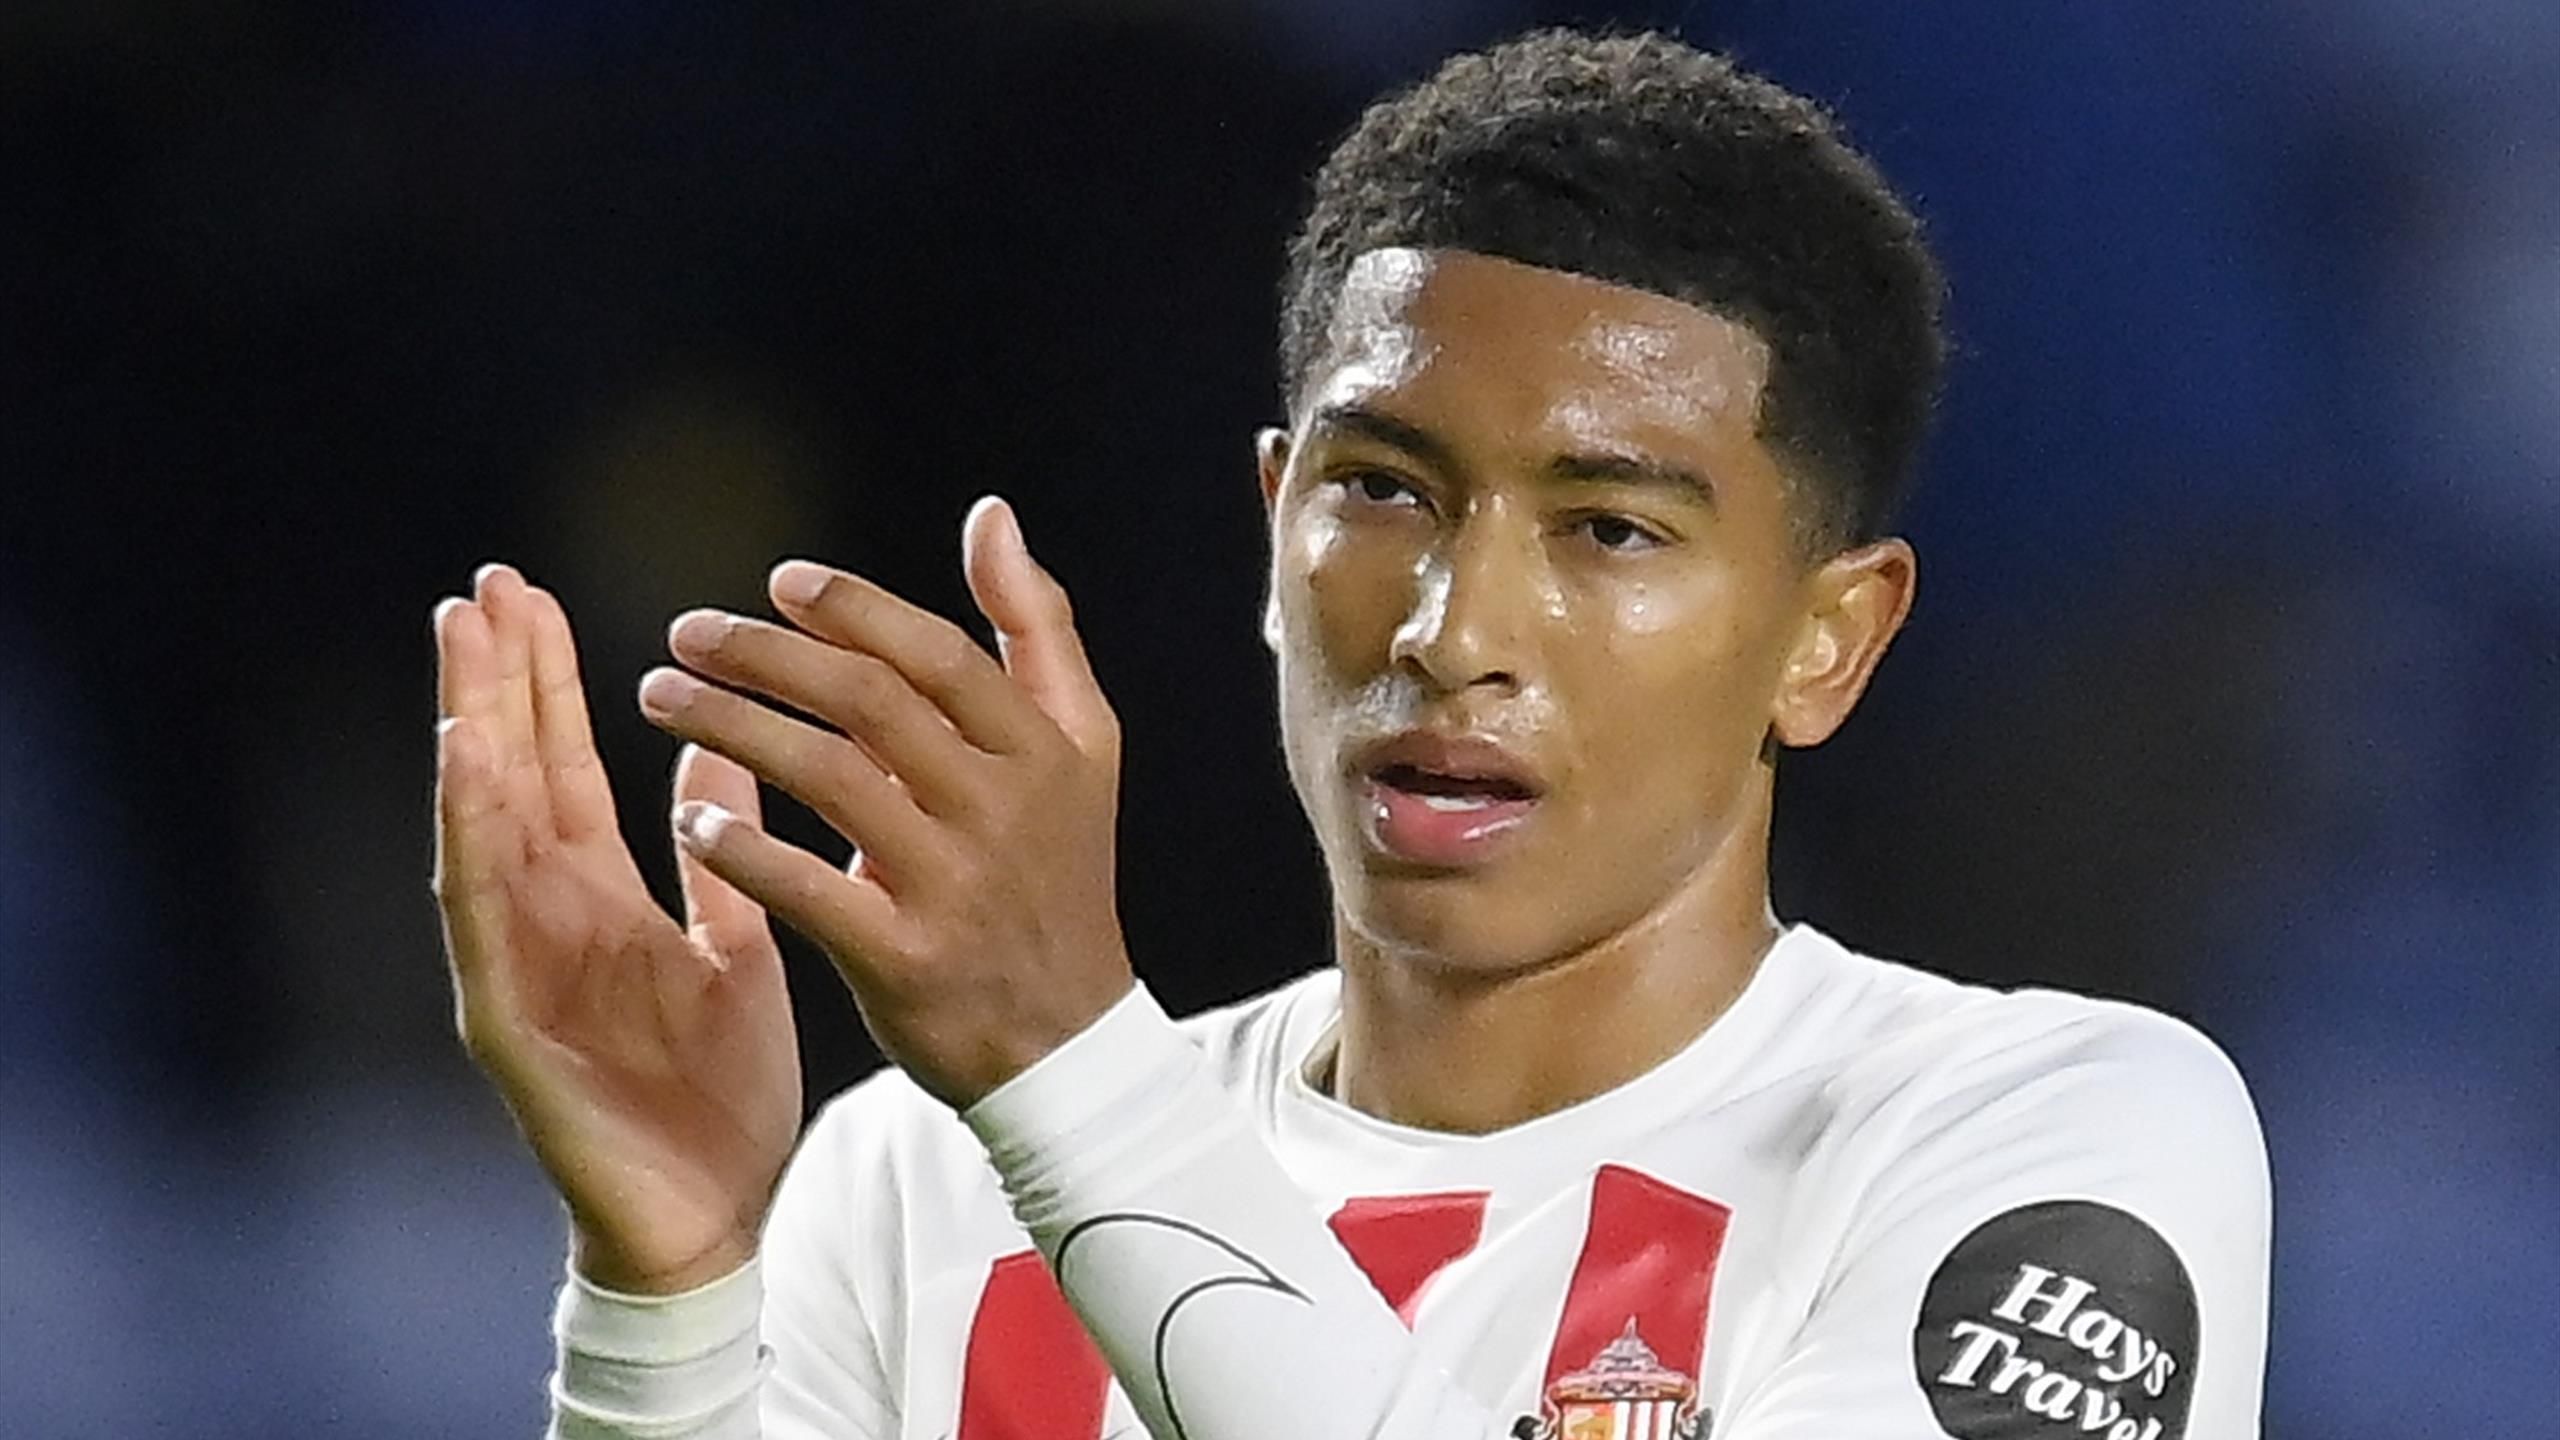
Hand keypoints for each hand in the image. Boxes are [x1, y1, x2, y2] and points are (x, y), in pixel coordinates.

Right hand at [433, 565, 802, 1294]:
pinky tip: (467, 767)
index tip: (526, 593)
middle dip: (494, 683)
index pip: (558, 768)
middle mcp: (545, 922)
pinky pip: (481, 918)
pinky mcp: (508, 1025)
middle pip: (509, 779)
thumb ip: (718, 853)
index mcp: (599, 900)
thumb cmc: (719, 1092)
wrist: (718, 1215)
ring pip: (481, 832)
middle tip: (482, 583)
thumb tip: (715, 749)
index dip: (543, 684)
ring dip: (470, 737)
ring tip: (463, 648)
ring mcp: (517, 970)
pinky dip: (470, 837)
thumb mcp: (734, 946)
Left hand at [636, 497, 1132, 1108]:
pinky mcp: (904, 959)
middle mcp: (1000, 808)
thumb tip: (991, 515)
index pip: (935, 655)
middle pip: (869, 703)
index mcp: (1042, 750)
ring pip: (827, 777)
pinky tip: (686, 816)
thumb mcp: (1081, 746)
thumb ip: (1035, 627)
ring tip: (660, 697)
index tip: (779, 584)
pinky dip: (740, 848)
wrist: (1065, 1040)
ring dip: (732, 726)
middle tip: (686, 633)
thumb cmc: (1057, 874)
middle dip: (766, 656)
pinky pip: (805, 889)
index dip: (854, 610)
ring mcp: (953, 885)